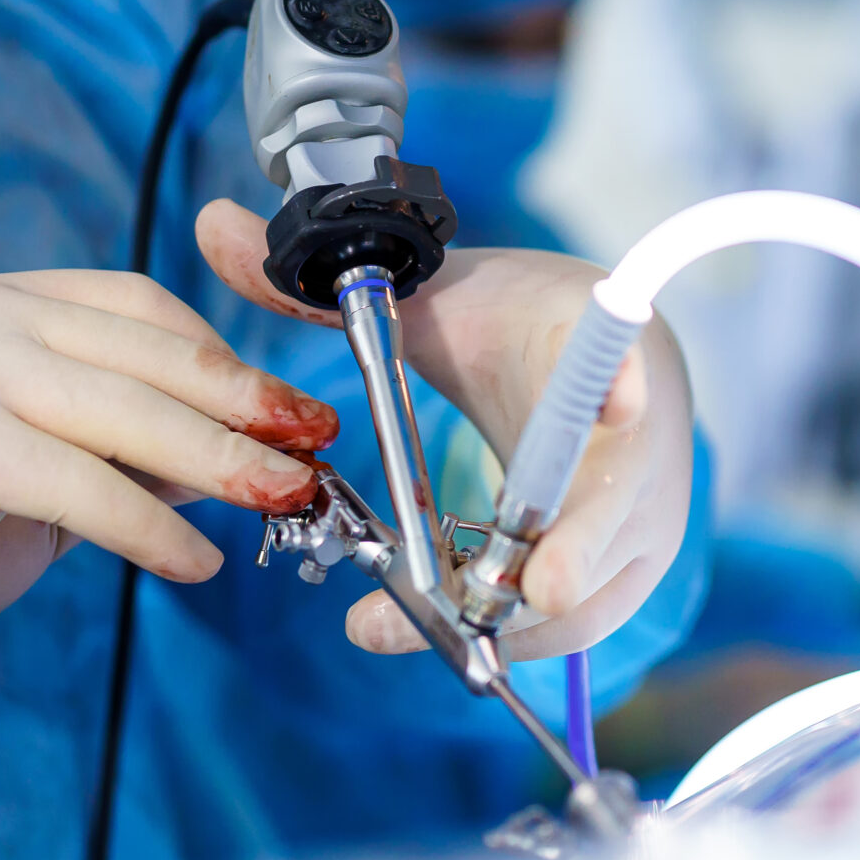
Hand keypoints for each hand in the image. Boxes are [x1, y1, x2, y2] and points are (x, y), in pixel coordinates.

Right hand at [0, 271, 337, 679]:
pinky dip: (155, 531)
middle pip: (148, 351)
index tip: (283, 406)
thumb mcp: (31, 473)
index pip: (134, 305)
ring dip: (225, 463)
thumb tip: (230, 456)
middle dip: (246, 402)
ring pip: (132, 413)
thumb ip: (115, 447)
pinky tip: (195, 566)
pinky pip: (89, 486)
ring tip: (283, 502)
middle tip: (313, 447)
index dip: (220, 353)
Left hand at [196, 200, 694, 661]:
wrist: (617, 361)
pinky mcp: (627, 575)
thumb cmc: (529, 328)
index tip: (596, 455)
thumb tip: (212, 227)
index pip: (622, 392)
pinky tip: (419, 626)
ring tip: (381, 624)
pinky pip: (568, 625)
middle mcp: (646, 455)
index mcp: (610, 364)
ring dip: (492, 622)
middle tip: (451, 600)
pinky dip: (496, 632)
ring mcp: (646, 526)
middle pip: (606, 529)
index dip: (613, 419)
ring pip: (584, 599)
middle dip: (540, 570)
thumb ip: (328, 285)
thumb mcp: (439, 298)